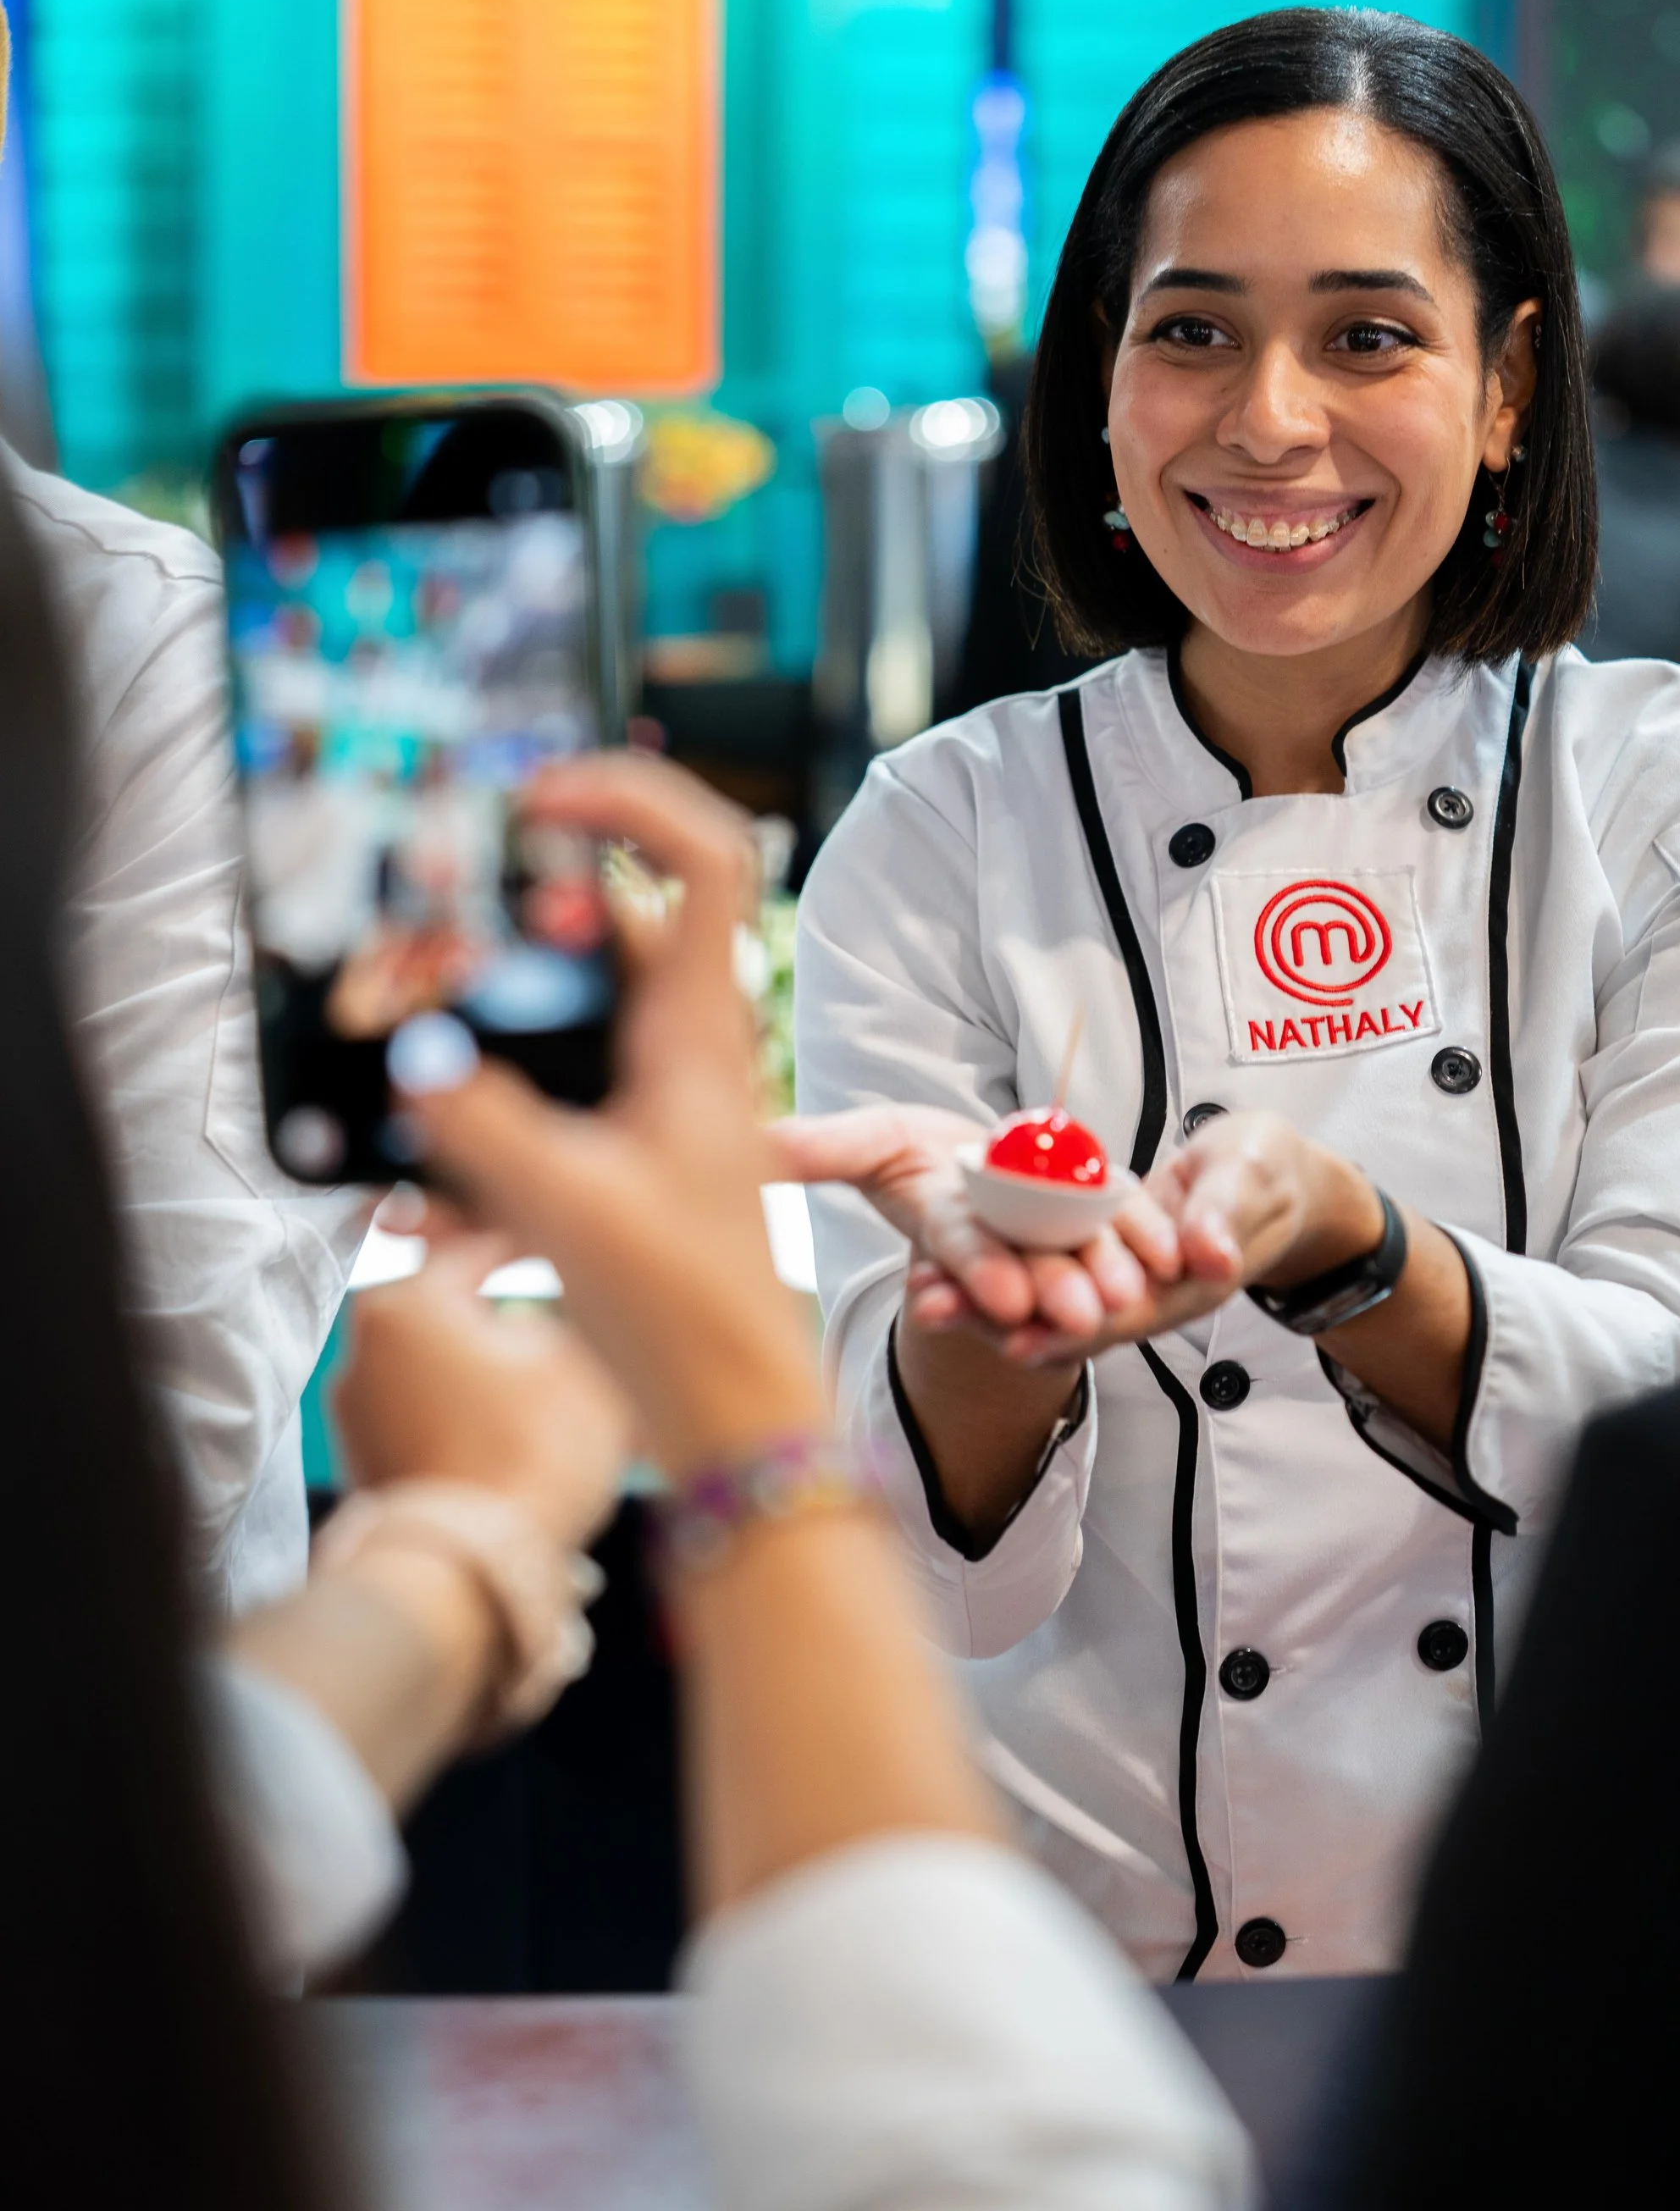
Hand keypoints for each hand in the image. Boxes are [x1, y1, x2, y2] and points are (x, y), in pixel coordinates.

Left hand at [333, 1231, 631, 1550]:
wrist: (474, 1572)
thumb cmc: (528, 1453)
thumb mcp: (570, 1359)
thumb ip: (549, 1316)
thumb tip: (525, 1322)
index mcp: (405, 1299)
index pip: (476, 1248)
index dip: (533, 1246)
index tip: (570, 1256)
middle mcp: (363, 1347)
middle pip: (455, 1319)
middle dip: (512, 1332)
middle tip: (574, 1348)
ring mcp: (355, 1415)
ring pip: (446, 1378)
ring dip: (495, 1386)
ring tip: (561, 1411)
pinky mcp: (366, 1469)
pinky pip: (433, 1428)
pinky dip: (473, 1430)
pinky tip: (526, 1451)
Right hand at [392, 754, 823, 1471]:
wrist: (736, 1414)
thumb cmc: (688, 1315)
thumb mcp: (574, 1209)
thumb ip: (485, 1127)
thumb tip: (413, 1059)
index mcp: (702, 1031)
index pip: (707, 856)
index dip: (633, 796)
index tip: (542, 797)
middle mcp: (687, 1045)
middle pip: (611, 914)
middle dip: (520, 899)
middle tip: (438, 922)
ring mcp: (660, 1092)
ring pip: (577, 992)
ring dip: (501, 988)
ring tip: (418, 1010)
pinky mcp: (629, 1143)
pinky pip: (557, 1072)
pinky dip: (495, 1080)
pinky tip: (430, 1132)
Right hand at [772, 1101, 1185, 1356]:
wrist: (991, 1161)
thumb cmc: (922, 1156)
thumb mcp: (874, 1142)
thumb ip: (823, 1150)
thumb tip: (752, 1147)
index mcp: (949, 1229)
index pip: (960, 1251)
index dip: (976, 1273)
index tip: (1002, 1296)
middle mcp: (1006, 1246)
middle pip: (1030, 1269)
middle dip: (1051, 1290)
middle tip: (1078, 1310)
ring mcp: (1058, 1236)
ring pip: (1085, 1257)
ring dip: (1104, 1275)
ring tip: (1125, 1290)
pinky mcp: (1108, 1216)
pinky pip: (1134, 1228)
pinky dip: (1154, 1238)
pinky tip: (1178, 1252)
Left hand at [920, 1110, 1384, 1368]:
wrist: (1272, 1179)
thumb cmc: (1268, 1173)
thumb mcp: (1253, 1179)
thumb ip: (1226, 1217)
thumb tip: (1205, 1257)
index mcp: (1186, 1287)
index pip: (1117, 1318)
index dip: (1063, 1326)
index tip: (1008, 1333)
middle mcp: (1145, 1296)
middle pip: (1063, 1319)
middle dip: (997, 1317)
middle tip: (931, 1305)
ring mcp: (1119, 1280)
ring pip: (1044, 1299)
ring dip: (984, 1298)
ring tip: (920, 1290)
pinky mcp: (1099, 1255)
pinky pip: (1044, 1267)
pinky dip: (999, 1268)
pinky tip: (945, 1259)